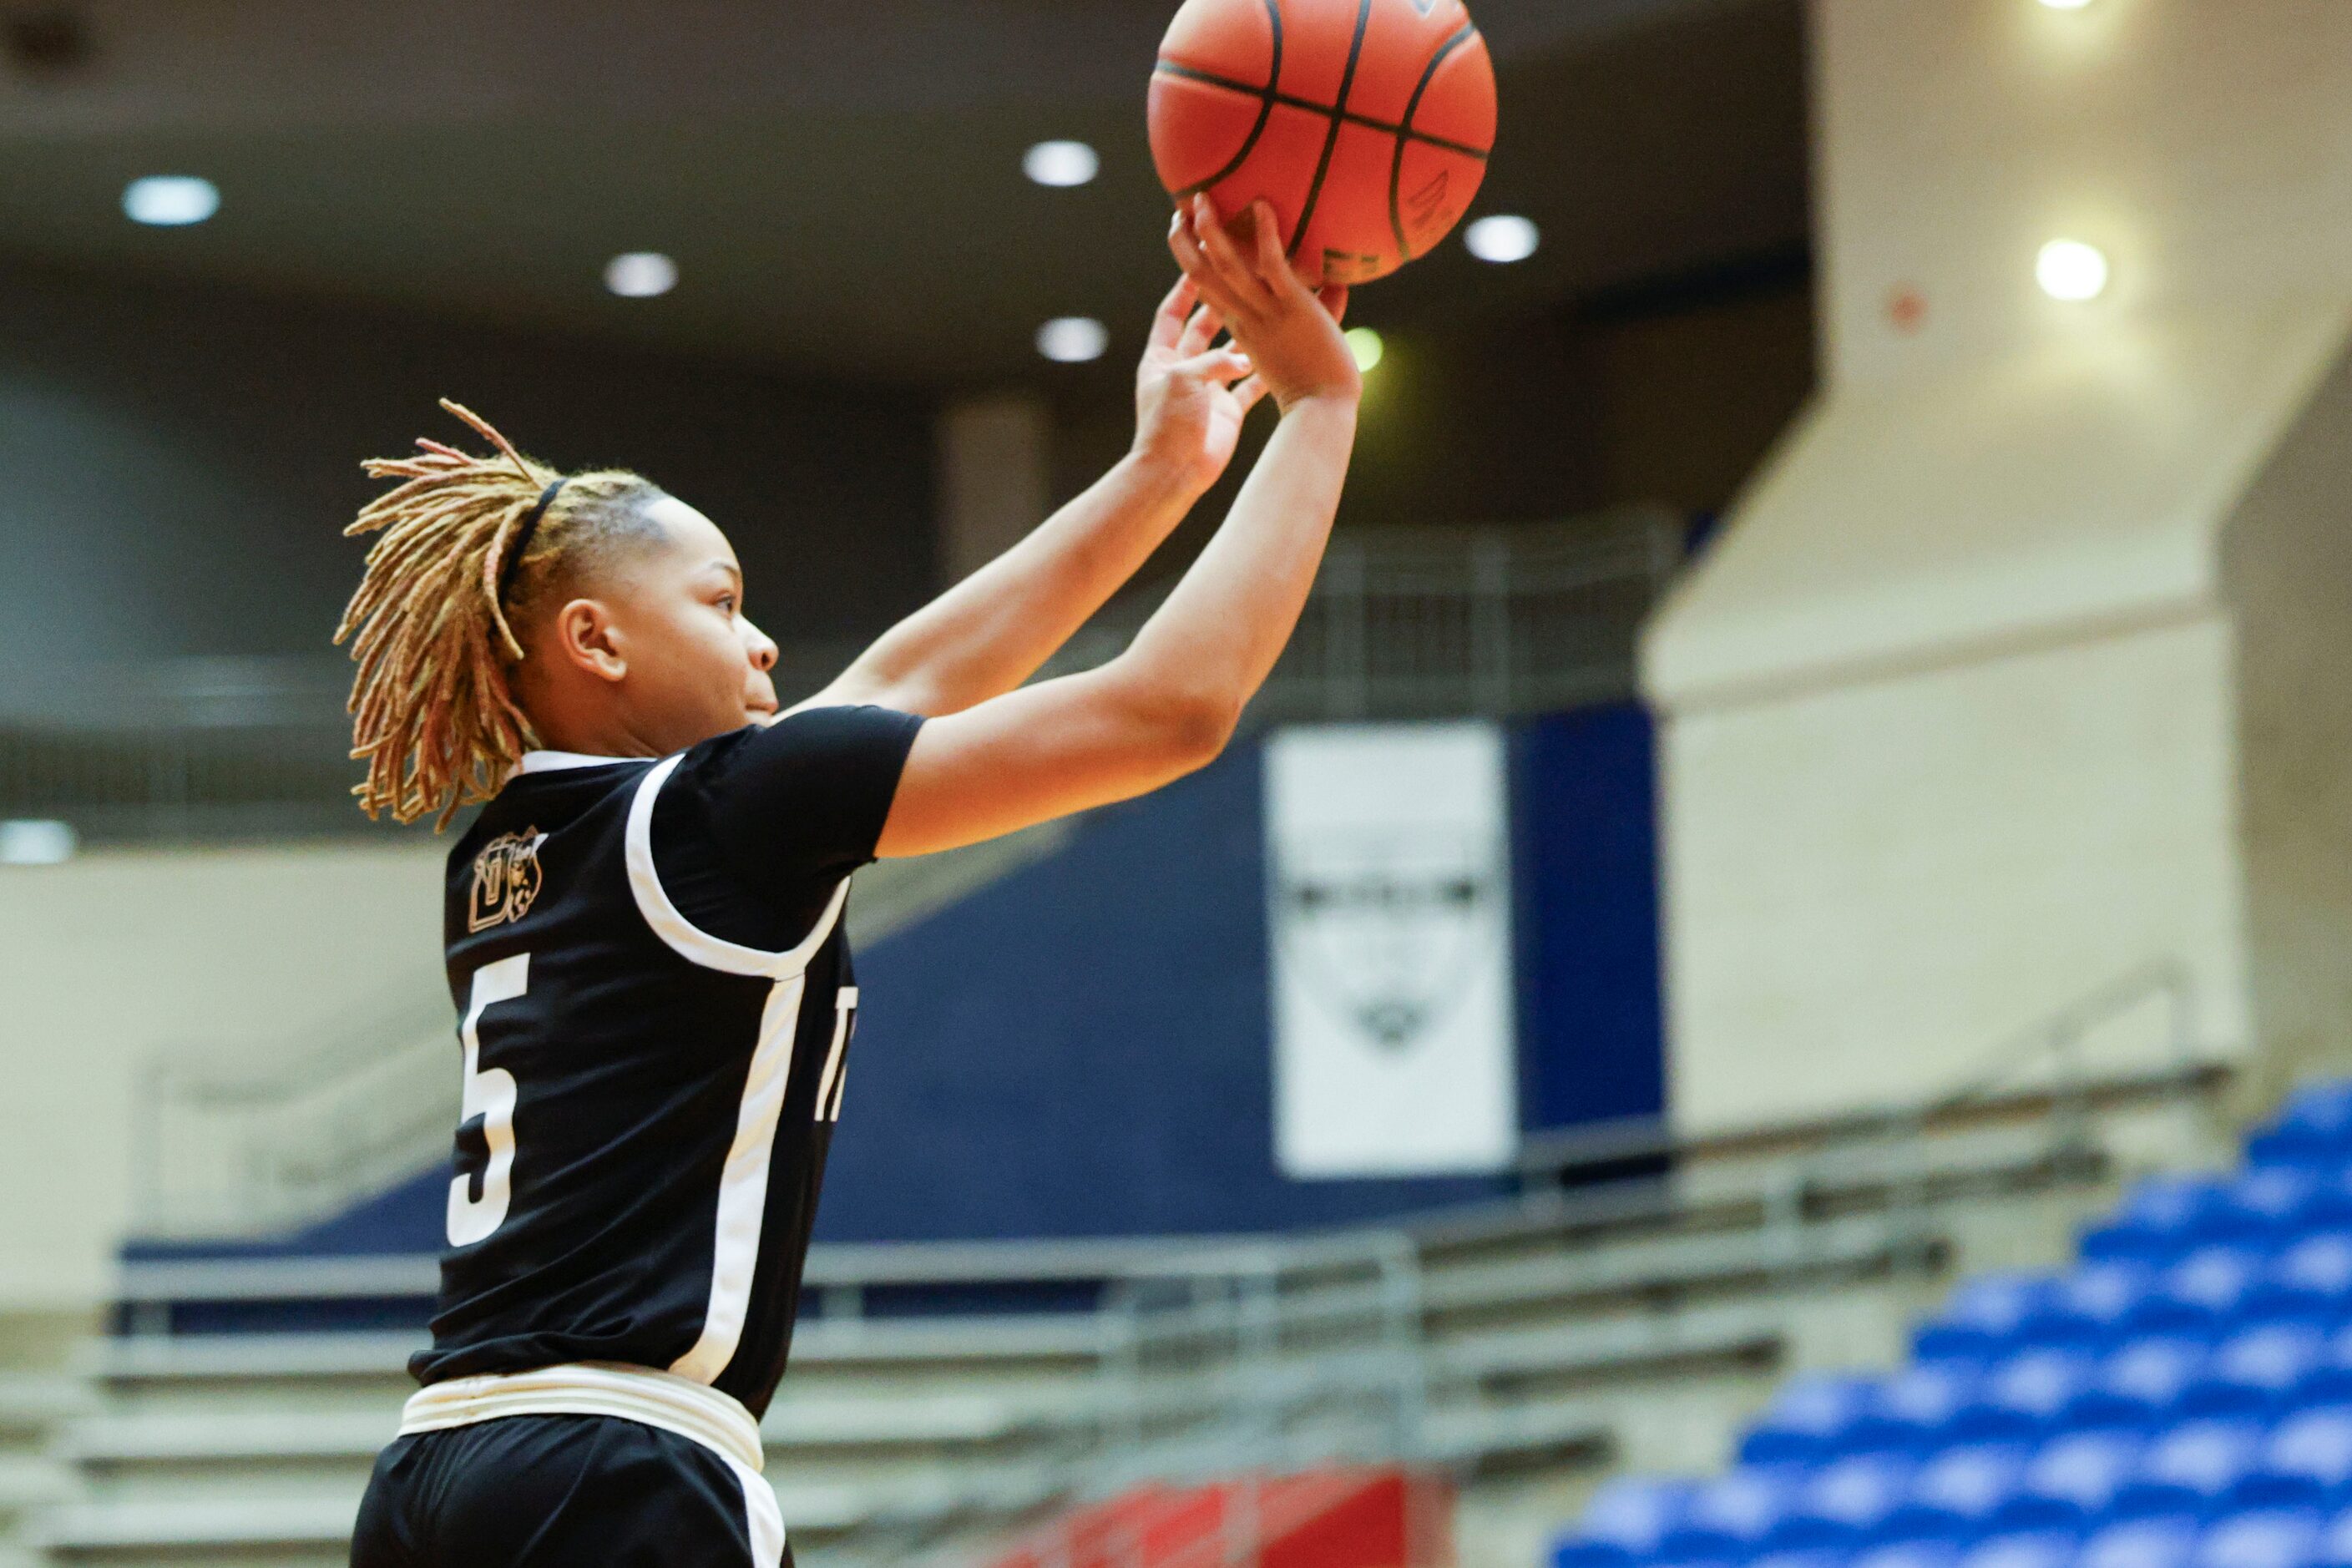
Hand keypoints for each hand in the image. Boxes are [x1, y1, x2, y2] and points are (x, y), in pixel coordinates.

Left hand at [1131, 275, 1262, 496]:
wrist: (1175, 472)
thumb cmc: (1168, 425)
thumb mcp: (1183, 380)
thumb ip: (1212, 360)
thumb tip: (1243, 356)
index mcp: (1160, 359)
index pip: (1171, 314)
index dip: (1184, 290)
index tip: (1201, 264)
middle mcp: (1184, 371)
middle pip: (1203, 329)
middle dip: (1222, 305)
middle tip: (1245, 282)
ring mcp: (1207, 390)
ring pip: (1230, 354)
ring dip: (1248, 335)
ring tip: (1269, 309)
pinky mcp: (1228, 410)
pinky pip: (1250, 385)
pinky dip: (1264, 370)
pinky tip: (1284, 351)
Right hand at [1167, 194, 1358, 413]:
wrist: (1322, 412)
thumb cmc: (1315, 391)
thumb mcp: (1297, 353)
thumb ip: (1312, 317)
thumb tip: (1336, 286)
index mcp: (1239, 333)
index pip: (1206, 294)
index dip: (1191, 265)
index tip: (1184, 239)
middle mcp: (1243, 320)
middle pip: (1200, 275)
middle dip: (1184, 241)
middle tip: (1181, 208)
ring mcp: (1264, 313)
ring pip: (1225, 266)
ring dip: (1211, 229)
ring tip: (1203, 198)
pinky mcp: (1290, 309)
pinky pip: (1271, 265)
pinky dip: (1265, 234)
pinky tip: (1262, 206)